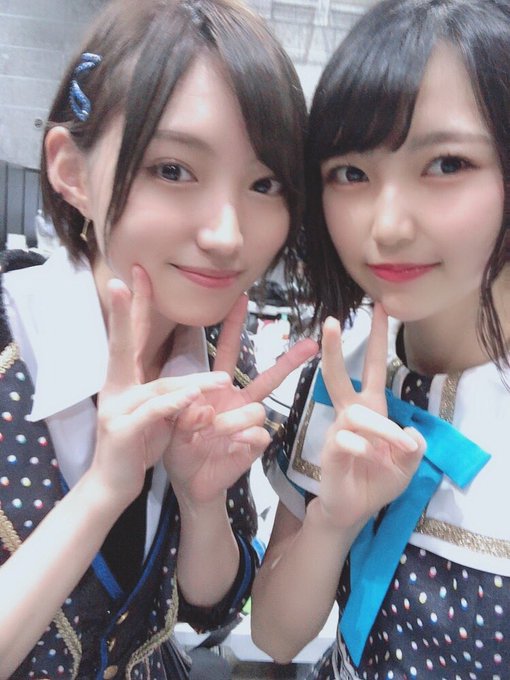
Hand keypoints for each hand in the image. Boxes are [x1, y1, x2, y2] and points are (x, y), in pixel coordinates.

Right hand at [89, 270, 229, 508]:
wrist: (112, 486)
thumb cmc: (136, 444)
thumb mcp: (153, 413)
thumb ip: (165, 390)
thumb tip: (188, 375)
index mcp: (123, 382)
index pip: (128, 338)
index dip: (130, 307)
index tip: (134, 276)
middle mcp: (115, 390)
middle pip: (123, 345)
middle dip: (127, 312)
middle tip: (132, 279)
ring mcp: (116, 410)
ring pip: (158, 386)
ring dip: (190, 379)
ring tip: (221, 379)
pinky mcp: (124, 432)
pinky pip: (155, 413)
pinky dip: (176, 404)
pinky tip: (195, 399)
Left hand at [165, 294, 317, 503]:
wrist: (189, 481)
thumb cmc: (179, 446)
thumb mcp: (170, 420)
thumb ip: (183, 408)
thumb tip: (206, 408)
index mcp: (218, 387)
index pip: (229, 351)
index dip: (234, 326)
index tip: (242, 299)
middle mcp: (238, 401)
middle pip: (269, 377)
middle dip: (290, 360)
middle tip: (313, 343)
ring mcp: (249, 423)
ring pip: (257, 409)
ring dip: (230, 420)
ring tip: (208, 431)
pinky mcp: (255, 445)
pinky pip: (257, 435)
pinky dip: (238, 440)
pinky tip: (224, 448)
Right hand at [316, 303, 424, 531]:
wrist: (352, 509)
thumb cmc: (376, 481)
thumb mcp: (407, 466)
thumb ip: (414, 448)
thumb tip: (410, 433)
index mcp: (371, 410)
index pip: (374, 369)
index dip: (377, 340)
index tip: (379, 308)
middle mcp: (351, 413)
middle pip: (341, 374)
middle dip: (339, 346)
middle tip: (336, 318)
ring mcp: (338, 429)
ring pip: (357, 414)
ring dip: (383, 431)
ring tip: (397, 449)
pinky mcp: (330, 449)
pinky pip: (348, 440)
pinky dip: (365, 449)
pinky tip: (371, 460)